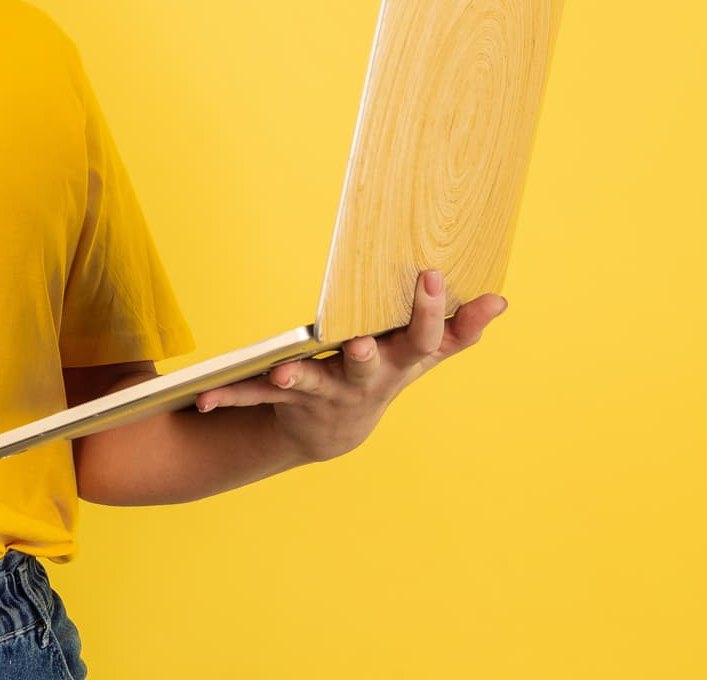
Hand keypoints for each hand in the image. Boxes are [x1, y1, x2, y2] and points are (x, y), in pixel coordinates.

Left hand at [192, 268, 507, 462]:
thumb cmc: (384, 374)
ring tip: (281, 373)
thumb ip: (460, 328)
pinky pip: (254, 395)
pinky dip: (230, 396)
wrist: (335, 432)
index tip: (431, 275)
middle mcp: (364, 381)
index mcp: (398, 362)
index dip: (428, 310)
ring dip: (296, 379)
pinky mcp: (285, 399)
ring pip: (310, 384)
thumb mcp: (422, 355)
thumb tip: (501, 299)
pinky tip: (204, 399)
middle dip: (363, 355)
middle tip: (359, 343)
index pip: (422, 338)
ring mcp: (324, 393)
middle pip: (366, 366)